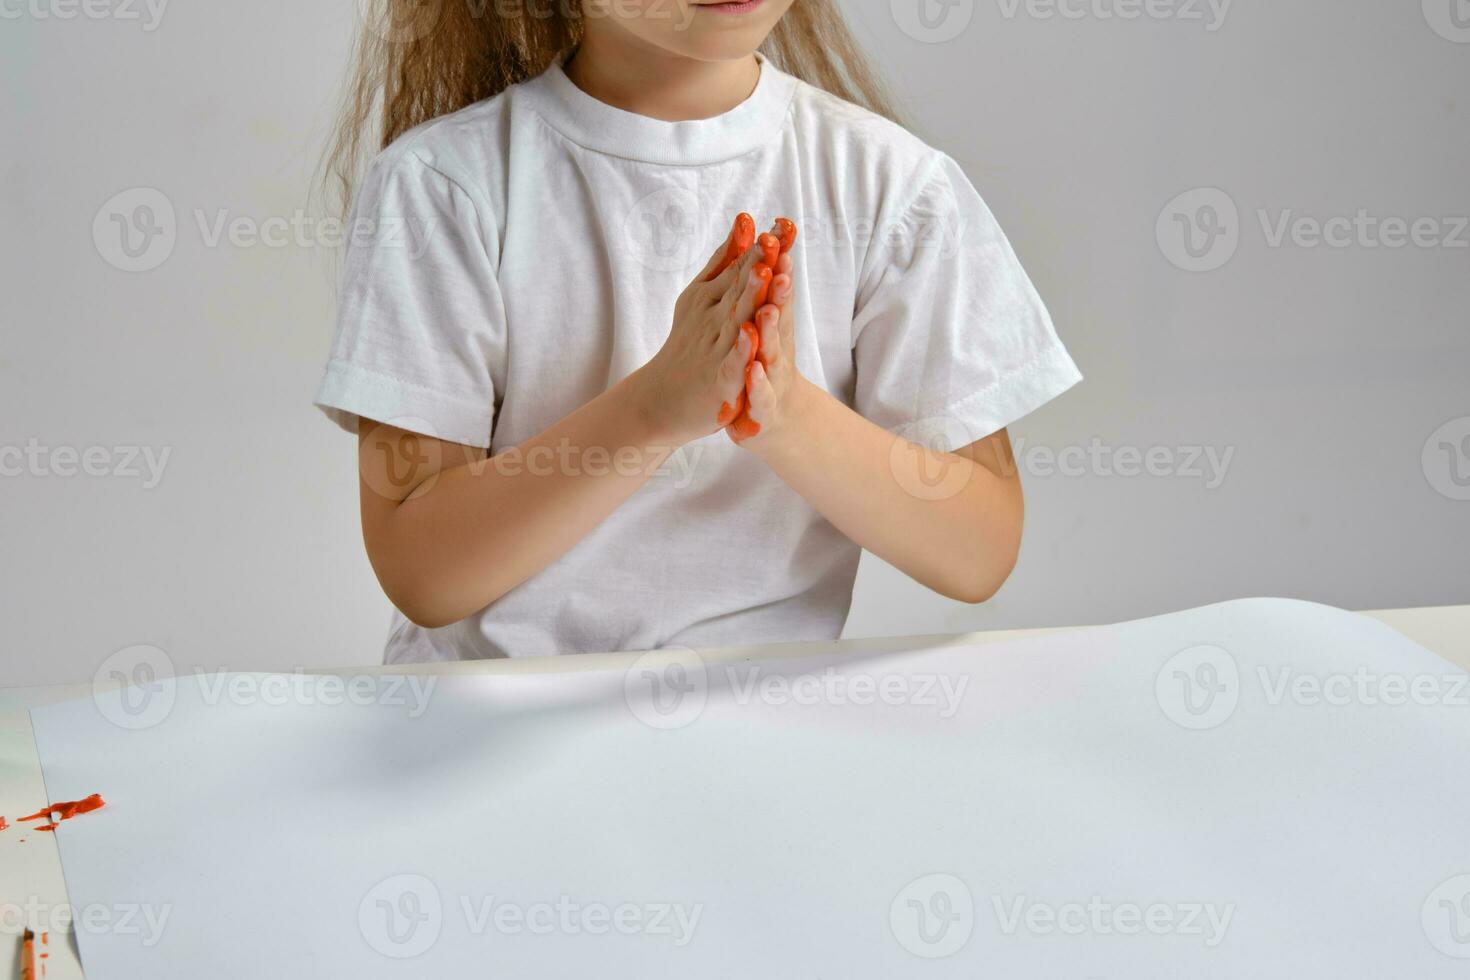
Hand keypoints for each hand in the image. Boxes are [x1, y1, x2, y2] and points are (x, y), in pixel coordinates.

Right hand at [629, 214, 773, 445]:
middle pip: (739, 287)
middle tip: (773, 237)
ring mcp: (717, 348)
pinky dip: (741, 349)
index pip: (741, 267)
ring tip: (764, 272)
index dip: (761, 246)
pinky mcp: (720, 379)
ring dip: (750, 296)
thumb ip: (725, 260)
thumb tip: (745, 221)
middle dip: (757, 262)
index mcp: (713, 296)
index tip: (783, 222)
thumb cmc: (691, 341)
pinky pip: (732, 362)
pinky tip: (751, 334)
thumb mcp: (704, 294)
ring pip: (737, 319)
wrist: (662, 396)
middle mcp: (714, 318)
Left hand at [728, 252, 807, 448]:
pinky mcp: (761, 403)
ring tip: (768, 309)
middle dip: (779, 286)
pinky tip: (753, 368)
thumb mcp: (764, 316)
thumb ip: (767, 279)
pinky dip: (757, 379)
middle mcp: (777, 343)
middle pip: (779, 311)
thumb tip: (770, 235)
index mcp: (774, 320)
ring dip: (770, 329)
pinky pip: (759, 390)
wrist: (772, 416)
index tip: (780, 230)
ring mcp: (771, 374)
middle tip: (779, 259)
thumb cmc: (763, 359)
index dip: (779, 258)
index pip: (778, 285)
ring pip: (772, 349)